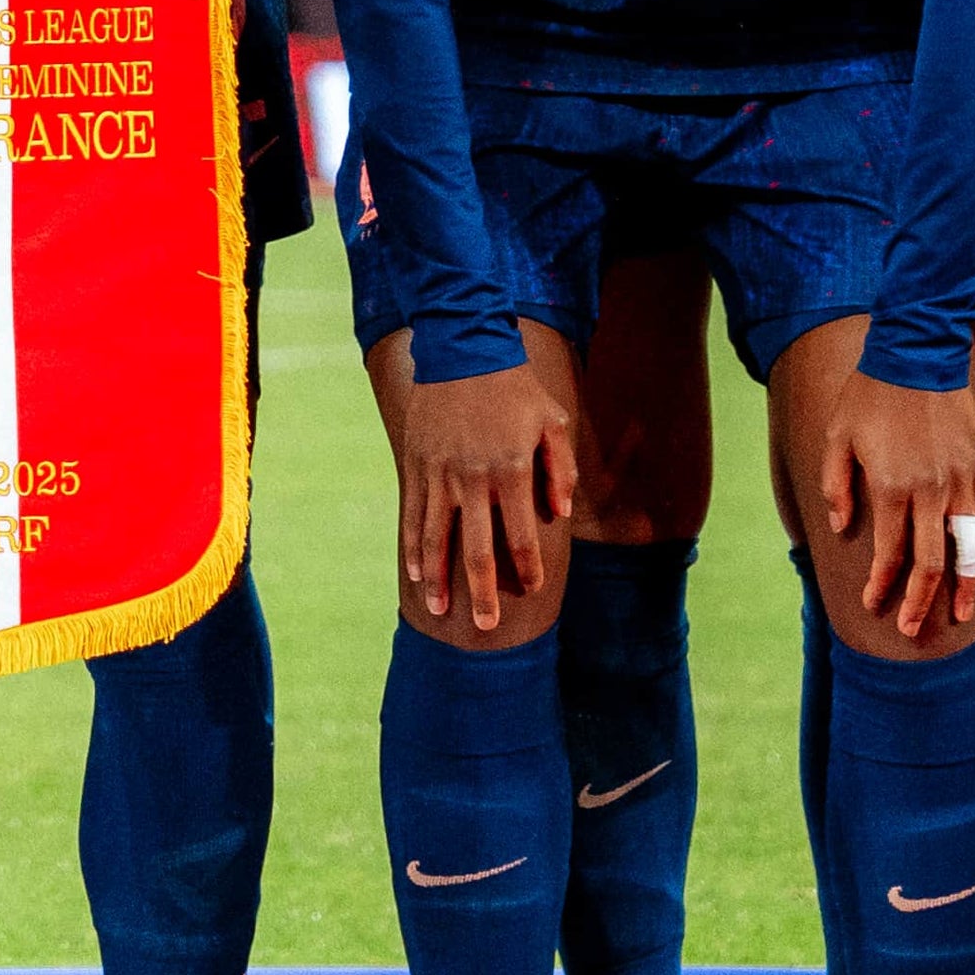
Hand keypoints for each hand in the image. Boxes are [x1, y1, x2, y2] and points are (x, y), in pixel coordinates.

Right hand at [397, 351, 575, 637]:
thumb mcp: (553, 421)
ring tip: (441, 611)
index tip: (532, 589)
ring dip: (440, 580)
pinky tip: (418, 574)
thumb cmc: (515, 387)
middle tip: (486, 627)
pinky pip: (413, 516)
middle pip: (476, 549)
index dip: (527, 567)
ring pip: (436, 539)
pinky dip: (414, 548)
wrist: (462, 348)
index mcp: (511, 470)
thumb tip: (559, 514)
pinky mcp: (417, 465)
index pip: (521, 534)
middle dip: (482, 593)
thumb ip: (560, 470)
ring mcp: (440, 474)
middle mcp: (473, 479)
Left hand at [819, 369, 974, 642]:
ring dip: (962, 585)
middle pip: (931, 562)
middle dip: (920, 602)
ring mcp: (960, 480)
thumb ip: (837, 487)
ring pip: (967, 547)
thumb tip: (843, 528)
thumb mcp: (836, 437)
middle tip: (911, 630)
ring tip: (958, 616)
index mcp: (892, 486)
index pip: (890, 552)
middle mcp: (931, 490)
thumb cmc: (870, 394)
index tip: (872, 604)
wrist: (918, 353)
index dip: (881, 584)